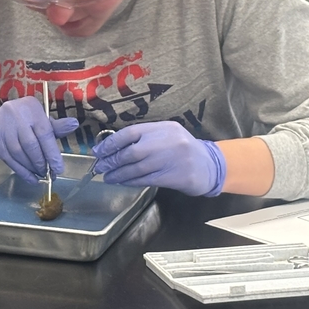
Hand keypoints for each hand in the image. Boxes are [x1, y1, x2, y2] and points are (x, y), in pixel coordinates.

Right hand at [0, 97, 78, 182]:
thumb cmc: (24, 122)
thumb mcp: (40, 120)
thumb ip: (56, 126)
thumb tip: (74, 124)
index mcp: (31, 107)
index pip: (44, 132)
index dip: (52, 152)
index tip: (58, 168)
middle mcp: (15, 114)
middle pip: (31, 144)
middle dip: (41, 162)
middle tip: (49, 173)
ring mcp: (3, 127)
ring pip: (19, 153)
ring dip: (32, 167)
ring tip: (40, 174)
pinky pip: (10, 159)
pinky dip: (22, 171)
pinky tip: (31, 178)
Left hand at [92, 122, 225, 196]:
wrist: (211, 165)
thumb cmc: (182, 149)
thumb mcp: (166, 135)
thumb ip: (145, 137)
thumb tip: (113, 146)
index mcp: (163, 128)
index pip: (130, 133)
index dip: (111, 142)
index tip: (98, 151)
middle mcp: (167, 142)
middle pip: (132, 152)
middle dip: (112, 160)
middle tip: (100, 166)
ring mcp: (172, 160)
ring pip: (137, 168)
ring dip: (118, 173)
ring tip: (107, 176)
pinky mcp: (175, 177)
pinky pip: (146, 179)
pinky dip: (131, 181)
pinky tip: (122, 181)